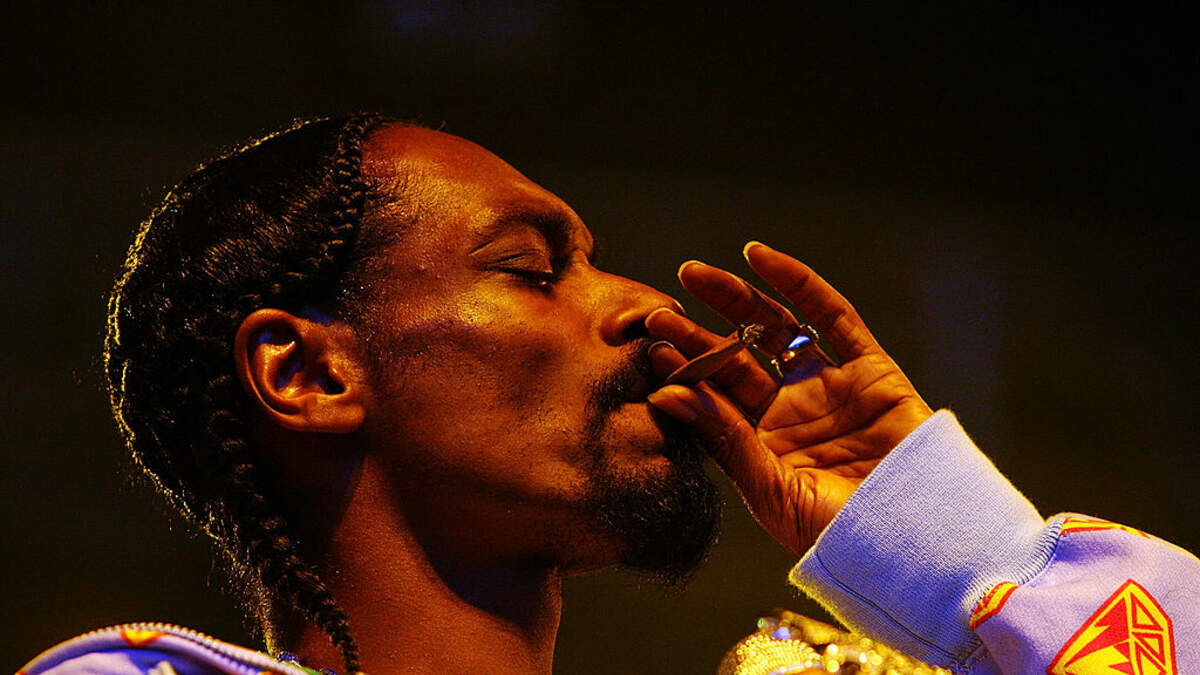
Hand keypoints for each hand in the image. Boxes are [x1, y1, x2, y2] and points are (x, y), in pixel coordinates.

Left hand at [645, 242, 931, 557]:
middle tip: (656, 308)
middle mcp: (791, 409)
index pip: (712, 395)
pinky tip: (759, 256)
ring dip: (735, 299)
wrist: (915, 543)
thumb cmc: (838, 533)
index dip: (682, 367)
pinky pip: (832, 316)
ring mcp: (830, 386)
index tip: (649, 344)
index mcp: (761, 442)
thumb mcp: (769, 489)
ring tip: (692, 275)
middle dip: (697, 329)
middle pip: (736, 356)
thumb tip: (663, 395)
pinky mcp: (871, 370)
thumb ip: (724, 440)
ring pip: (776, 328)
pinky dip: (799, 283)